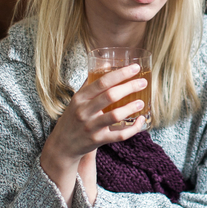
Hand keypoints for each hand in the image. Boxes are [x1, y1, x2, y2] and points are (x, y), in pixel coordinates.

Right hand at [41, 64, 147, 204]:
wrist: (63, 145)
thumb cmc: (73, 117)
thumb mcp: (78, 99)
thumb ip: (91, 82)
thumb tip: (107, 62)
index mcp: (80, 98)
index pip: (102, 82)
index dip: (121, 74)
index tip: (135, 68)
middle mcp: (84, 111)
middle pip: (110, 96)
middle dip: (130, 87)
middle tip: (143, 83)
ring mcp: (91, 127)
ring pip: (115, 115)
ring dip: (131, 108)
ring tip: (141, 102)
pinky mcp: (98, 140)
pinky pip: (120, 135)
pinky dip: (133, 128)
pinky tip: (141, 121)